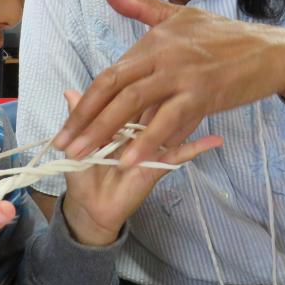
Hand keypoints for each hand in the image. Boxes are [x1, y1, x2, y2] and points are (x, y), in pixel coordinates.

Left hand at [51, 0, 284, 165]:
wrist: (271, 51)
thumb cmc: (226, 36)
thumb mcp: (180, 15)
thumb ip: (140, 8)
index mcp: (153, 40)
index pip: (110, 75)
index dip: (85, 103)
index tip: (67, 128)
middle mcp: (162, 55)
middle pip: (113, 89)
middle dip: (85, 121)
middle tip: (63, 147)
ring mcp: (182, 74)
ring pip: (134, 104)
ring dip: (106, 133)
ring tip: (85, 157)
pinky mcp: (203, 93)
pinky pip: (169, 120)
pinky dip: (148, 141)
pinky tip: (130, 160)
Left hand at [60, 90, 221, 245]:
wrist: (89, 207)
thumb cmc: (83, 174)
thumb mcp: (76, 144)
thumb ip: (78, 118)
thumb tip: (70, 92)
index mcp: (119, 120)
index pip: (124, 98)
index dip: (125, 88)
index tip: (127, 77)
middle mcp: (138, 129)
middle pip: (147, 109)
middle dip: (149, 100)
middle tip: (155, 87)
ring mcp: (150, 145)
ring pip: (165, 126)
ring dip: (173, 118)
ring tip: (191, 101)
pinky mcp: (158, 165)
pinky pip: (178, 155)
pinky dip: (195, 148)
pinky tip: (214, 139)